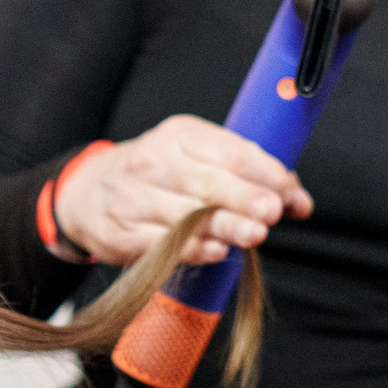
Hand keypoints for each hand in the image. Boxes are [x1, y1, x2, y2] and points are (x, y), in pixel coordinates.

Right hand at [53, 114, 311, 266]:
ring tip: (253, 236)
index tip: (289, 194)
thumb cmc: (161, 176)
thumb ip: (249, 175)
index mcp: (181, 136)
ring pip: (186, 215)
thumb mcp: (199, 158)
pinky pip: (163, 243)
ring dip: (223, 227)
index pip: (230, 152)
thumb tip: (299, 201)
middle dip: (243, 197)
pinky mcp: (123, 234)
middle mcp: (154, 162)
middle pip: (207, 182)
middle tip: (271, 212)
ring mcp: (134, 199)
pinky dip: (193, 248)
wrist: (88, 194)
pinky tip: (216, 251)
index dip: (264, 173)